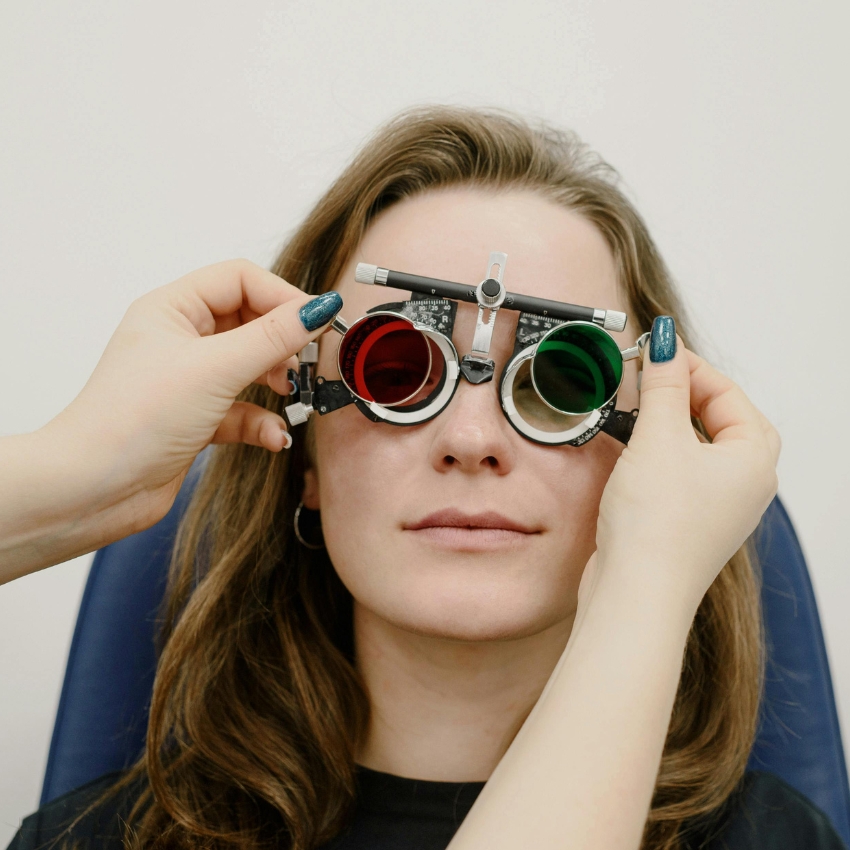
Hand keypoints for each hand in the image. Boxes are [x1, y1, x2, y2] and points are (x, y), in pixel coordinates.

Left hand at [42, 259, 341, 532]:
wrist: (94, 489)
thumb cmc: (133, 420)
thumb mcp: (215, 369)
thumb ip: (274, 337)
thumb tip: (319, 308)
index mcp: (172, 308)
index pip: (240, 280)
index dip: (282, 296)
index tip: (317, 322)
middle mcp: (180, 338)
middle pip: (250, 321)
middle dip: (283, 342)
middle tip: (308, 362)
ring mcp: (188, 380)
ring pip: (250, 366)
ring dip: (277, 381)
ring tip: (291, 395)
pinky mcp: (196, 418)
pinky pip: (242, 409)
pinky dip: (262, 421)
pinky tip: (273, 436)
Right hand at [593, 317, 780, 610]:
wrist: (635, 592)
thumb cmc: (657, 527)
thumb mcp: (659, 438)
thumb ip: (663, 386)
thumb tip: (666, 342)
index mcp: (754, 460)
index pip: (729, 394)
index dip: (690, 367)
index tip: (655, 351)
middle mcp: (745, 485)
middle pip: (722, 419)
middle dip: (687, 394)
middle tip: (651, 377)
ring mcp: (718, 507)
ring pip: (701, 447)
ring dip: (672, 423)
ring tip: (639, 408)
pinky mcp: (688, 523)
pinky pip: (683, 473)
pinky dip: (662, 452)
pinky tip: (634, 451)